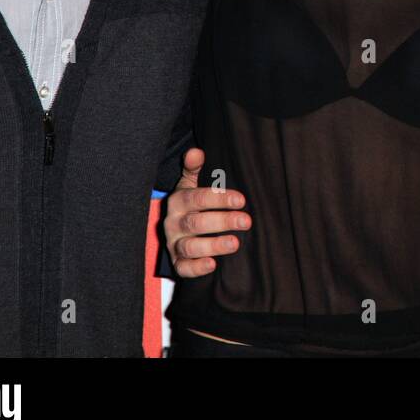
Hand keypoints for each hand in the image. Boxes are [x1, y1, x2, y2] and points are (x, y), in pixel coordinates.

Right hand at [163, 147, 251, 277]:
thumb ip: (194, 168)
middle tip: (246, 221)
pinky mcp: (177, 262)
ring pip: (190, 246)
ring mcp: (174, 244)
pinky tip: (213, 265)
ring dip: (213, 245)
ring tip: (235, 243)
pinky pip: (183, 268)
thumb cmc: (190, 203)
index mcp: (178, 201)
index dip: (219, 199)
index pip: (197, 198)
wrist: (175, 229)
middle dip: (222, 221)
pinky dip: (197, 268)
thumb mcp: (189, 184)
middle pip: (196, 223)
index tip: (241, 200)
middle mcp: (173, 223)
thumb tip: (196, 151)